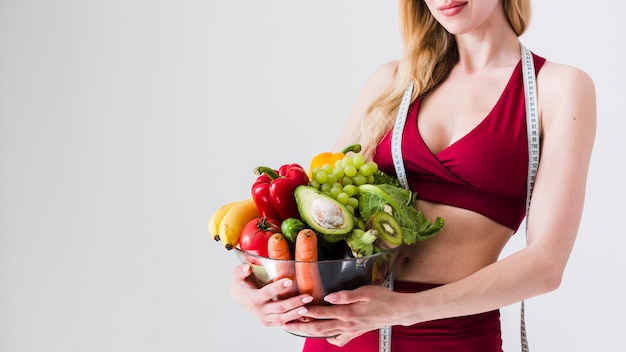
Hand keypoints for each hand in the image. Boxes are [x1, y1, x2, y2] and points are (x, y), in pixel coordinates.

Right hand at [230, 264, 313, 325]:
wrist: (240, 298)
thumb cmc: (241, 284)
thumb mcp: (237, 275)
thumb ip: (241, 270)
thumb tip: (247, 268)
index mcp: (254, 298)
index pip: (267, 293)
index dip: (278, 287)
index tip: (289, 281)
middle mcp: (260, 310)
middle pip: (279, 307)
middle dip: (294, 302)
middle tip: (307, 296)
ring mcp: (265, 318)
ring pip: (282, 318)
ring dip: (296, 313)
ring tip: (308, 307)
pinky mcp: (270, 322)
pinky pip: (283, 323)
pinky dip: (294, 321)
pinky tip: (305, 316)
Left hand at [282, 285, 398, 346]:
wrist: (398, 311)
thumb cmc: (383, 298)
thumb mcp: (366, 291)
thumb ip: (347, 295)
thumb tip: (330, 297)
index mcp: (348, 312)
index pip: (323, 312)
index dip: (308, 310)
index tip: (295, 308)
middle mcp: (347, 324)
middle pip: (320, 327)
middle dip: (302, 326)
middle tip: (288, 323)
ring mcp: (351, 330)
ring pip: (326, 334)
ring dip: (310, 332)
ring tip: (298, 329)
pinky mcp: (356, 332)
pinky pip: (340, 339)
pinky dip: (330, 339)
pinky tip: (325, 335)